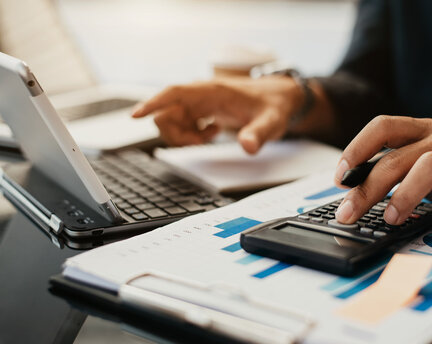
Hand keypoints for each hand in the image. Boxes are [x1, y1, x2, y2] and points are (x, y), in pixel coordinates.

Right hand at [131, 76, 302, 153]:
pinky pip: (183, 123)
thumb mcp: (272, 122)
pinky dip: (192, 134)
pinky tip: (212, 133)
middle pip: (168, 113)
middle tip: (201, 143)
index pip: (175, 93)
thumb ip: (259, 134)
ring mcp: (200, 101)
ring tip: (209, 138)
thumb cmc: (274, 105)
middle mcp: (202, 94)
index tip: (135, 115)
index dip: (153, 103)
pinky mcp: (202, 109)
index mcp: (212, 91)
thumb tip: (248, 147)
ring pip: (173, 121)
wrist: (280, 96)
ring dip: (184, 136)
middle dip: (176, 134)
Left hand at [334, 115, 431, 224]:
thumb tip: (350, 194)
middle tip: (350, 213)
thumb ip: (389, 171)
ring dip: (405, 195)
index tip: (340, 177)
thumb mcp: (417, 167)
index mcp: (420, 131)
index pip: (382, 127)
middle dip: (368, 188)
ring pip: (429, 167)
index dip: (356, 148)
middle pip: (397, 158)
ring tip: (392, 218)